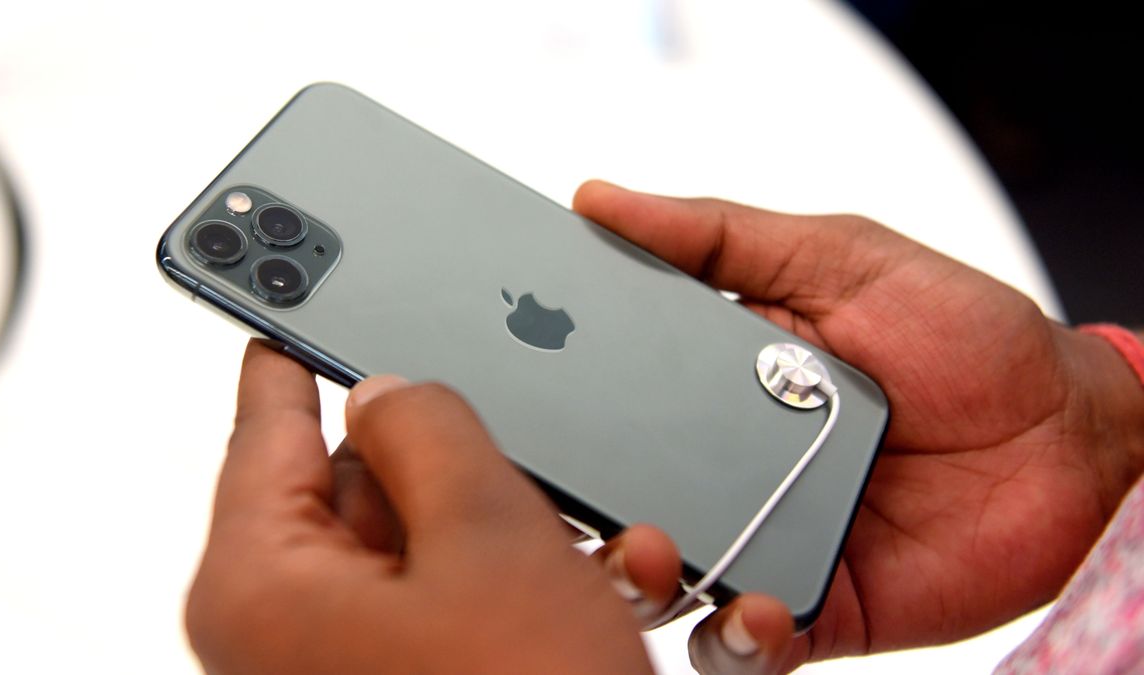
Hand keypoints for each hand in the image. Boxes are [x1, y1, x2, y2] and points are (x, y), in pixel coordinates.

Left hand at [186, 340, 686, 674]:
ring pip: (430, 542)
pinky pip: (461, 599)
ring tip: (595, 548)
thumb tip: (393, 391)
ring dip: (519, 531)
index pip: (264, 420)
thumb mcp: (487, 535)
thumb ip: (428, 426)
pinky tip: (597, 590)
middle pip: (363, 482)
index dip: (291, 344)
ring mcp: (354, 664)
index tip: (286, 291)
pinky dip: (527, 582)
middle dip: (458, 463)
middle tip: (515, 453)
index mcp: (263, 580)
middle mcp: (292, 628)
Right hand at [573, 181, 1143, 672]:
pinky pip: (748, 645)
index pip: (602, 399)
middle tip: (565, 496)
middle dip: (573, 510)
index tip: (507, 397)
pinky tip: (754, 608)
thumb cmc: (962, 334)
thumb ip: (717, 236)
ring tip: (654, 554)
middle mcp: (719, 467)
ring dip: (639, 581)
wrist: (1069, 434)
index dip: (551, 406)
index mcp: (706, 384)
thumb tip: (599, 200)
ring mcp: (762, 539)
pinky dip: (737, 640)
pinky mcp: (813, 606)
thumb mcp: (835, 255)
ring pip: (661, 585)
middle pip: (614, 501)